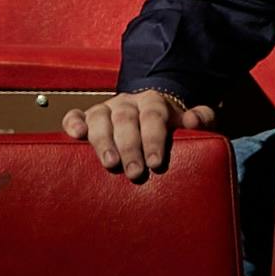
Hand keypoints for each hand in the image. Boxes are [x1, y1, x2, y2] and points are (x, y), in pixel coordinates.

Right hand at [62, 88, 215, 182]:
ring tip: (110, 164)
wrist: (150, 117)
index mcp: (154, 102)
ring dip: (103, 140)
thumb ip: (202, 118)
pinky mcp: (87, 117)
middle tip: (135, 173)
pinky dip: (73, 123)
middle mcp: (128, 103)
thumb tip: (193, 121)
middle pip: (125, 120)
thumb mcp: (192, 122)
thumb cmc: (171, 128)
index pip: (153, 116)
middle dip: (130, 147)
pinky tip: (75, 136)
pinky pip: (75, 115)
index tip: (156, 163)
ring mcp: (106, 109)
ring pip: (99, 118)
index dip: (153, 139)